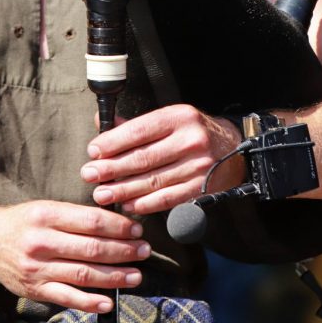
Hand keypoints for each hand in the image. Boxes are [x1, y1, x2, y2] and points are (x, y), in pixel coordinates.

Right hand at [0, 199, 150, 313]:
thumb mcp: (45, 208)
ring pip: (84, 274)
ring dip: (114, 276)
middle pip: (91, 248)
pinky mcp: (35, 290)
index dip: (118, 226)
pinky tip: (109, 302)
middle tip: (144, 251)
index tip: (136, 229)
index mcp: (46, 215)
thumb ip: (75, 215)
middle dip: (123, 251)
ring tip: (136, 275)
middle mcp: (42, 242)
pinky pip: (67, 298)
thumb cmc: (21, 222)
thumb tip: (113, 220)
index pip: (91, 221)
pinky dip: (90, 302)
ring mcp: (38, 269)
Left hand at [80, 104, 243, 215]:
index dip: (113, 143)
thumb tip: (100, 122)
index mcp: (178, 117)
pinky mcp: (202, 187)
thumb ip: (135, 124)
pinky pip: (168, 198)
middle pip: (143, 158)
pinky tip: (128, 205)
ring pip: (153, 181)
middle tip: (89, 175)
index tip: (92, 152)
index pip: (139, 130)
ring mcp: (198, 165)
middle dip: (112, 169)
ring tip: (102, 194)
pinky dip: (145, 204)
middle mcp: (190, 140)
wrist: (232, 148)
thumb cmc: (191, 131)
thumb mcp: (168, 119)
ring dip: (124, 190)